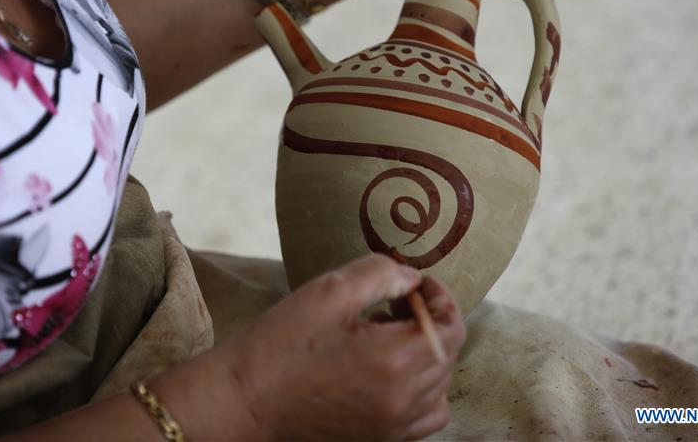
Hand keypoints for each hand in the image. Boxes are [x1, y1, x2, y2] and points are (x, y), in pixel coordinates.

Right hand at [225, 253, 466, 440]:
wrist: (246, 398)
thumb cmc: (284, 342)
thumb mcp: (331, 290)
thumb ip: (382, 273)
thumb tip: (413, 279)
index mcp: (395, 359)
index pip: (451, 328)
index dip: (440, 297)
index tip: (415, 284)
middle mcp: (403, 398)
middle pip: (447, 353)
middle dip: (430, 320)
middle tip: (394, 302)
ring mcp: (393, 424)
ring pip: (441, 384)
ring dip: (428, 353)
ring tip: (391, 334)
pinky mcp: (381, 438)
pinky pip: (427, 414)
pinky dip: (424, 389)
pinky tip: (394, 370)